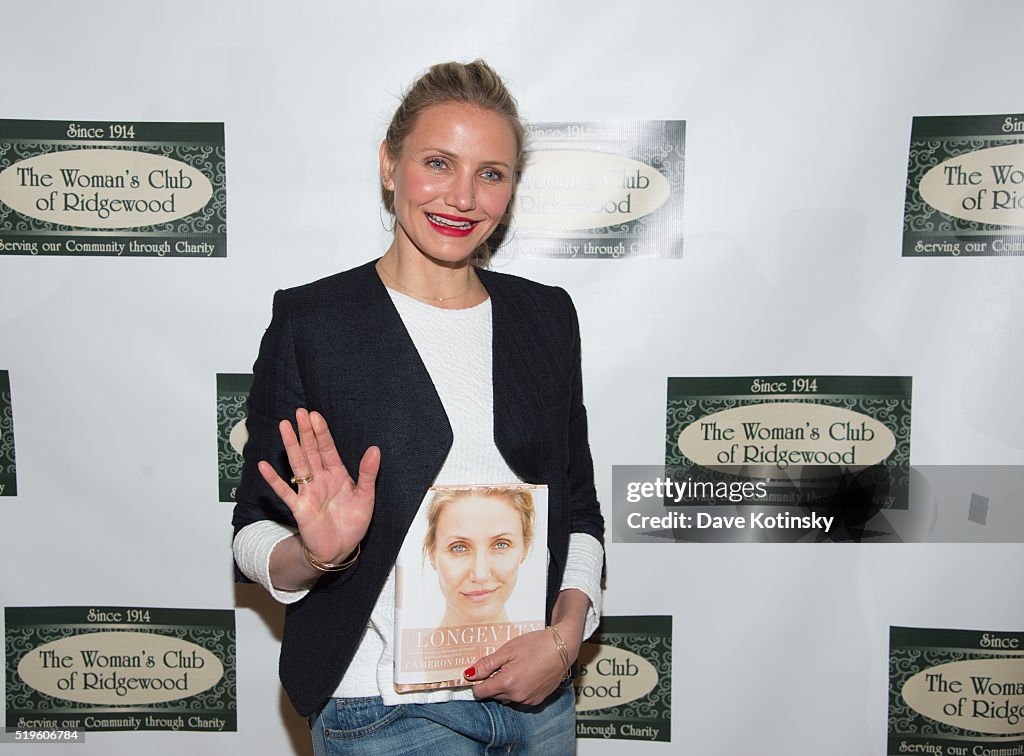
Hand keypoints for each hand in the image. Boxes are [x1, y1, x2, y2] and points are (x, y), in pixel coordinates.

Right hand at [258, 408, 379, 565]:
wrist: (340, 549)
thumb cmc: (352, 522)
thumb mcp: (366, 497)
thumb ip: (368, 473)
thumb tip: (375, 449)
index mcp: (337, 475)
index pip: (328, 448)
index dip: (322, 433)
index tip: (315, 416)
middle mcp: (320, 479)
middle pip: (311, 451)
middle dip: (306, 432)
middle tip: (299, 412)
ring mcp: (308, 492)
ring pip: (298, 464)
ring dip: (291, 446)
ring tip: (284, 426)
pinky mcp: (300, 507)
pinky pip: (284, 492)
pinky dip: (274, 480)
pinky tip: (264, 466)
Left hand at [464, 626, 578, 705]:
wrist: (563, 647)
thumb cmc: (536, 644)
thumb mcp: (508, 650)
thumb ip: (487, 664)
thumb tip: (469, 674)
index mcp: (507, 683)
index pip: (480, 692)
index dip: (477, 681)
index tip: (480, 671)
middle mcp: (517, 696)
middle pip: (493, 695)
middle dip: (492, 682)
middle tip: (500, 664)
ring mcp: (528, 700)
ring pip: (506, 697)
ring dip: (505, 686)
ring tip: (514, 667)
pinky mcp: (537, 700)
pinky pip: (519, 698)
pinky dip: (517, 689)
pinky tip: (524, 673)